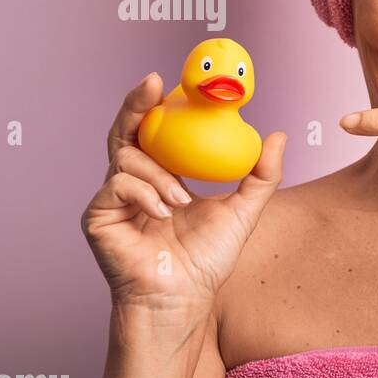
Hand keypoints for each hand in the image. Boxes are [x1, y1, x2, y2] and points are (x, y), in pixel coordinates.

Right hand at [83, 72, 286, 315]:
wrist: (185, 298)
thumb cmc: (208, 259)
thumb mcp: (244, 211)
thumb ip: (262, 175)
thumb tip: (279, 134)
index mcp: (163, 175)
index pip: (156, 130)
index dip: (156, 103)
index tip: (167, 79)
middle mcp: (135, 181)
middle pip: (126, 130)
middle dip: (136, 104)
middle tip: (151, 86)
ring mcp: (114, 198)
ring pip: (125, 157)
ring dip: (158, 173)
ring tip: (180, 200)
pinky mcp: (98, 216)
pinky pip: (117, 185)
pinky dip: (143, 193)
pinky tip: (162, 212)